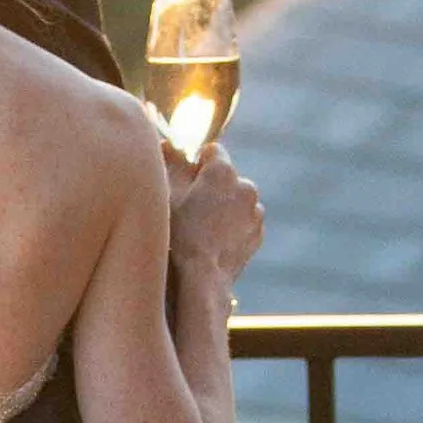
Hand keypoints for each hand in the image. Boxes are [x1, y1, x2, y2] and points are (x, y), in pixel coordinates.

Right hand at [166, 141, 263, 287]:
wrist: (200, 279)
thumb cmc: (177, 235)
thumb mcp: (165, 195)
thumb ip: (169, 161)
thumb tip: (168, 143)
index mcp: (223, 170)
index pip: (211, 151)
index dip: (195, 164)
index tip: (183, 180)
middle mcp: (245, 186)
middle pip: (225, 177)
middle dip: (210, 187)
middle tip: (188, 208)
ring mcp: (254, 211)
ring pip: (235, 200)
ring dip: (222, 207)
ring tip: (200, 228)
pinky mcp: (257, 234)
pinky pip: (243, 221)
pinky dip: (231, 226)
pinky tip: (212, 241)